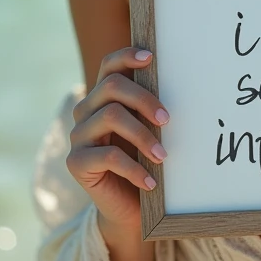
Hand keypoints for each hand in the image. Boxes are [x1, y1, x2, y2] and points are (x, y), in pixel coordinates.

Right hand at [66, 48, 169, 231]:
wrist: (129, 205)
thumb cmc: (144, 160)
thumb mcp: (150, 130)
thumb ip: (153, 109)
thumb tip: (184, 84)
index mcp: (103, 97)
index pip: (109, 65)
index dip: (127, 56)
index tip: (151, 57)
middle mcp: (86, 111)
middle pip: (112, 86)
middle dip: (144, 99)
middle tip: (168, 120)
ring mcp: (78, 136)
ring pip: (111, 116)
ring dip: (143, 135)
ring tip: (163, 155)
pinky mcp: (76, 162)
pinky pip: (108, 156)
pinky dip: (135, 168)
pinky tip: (151, 181)